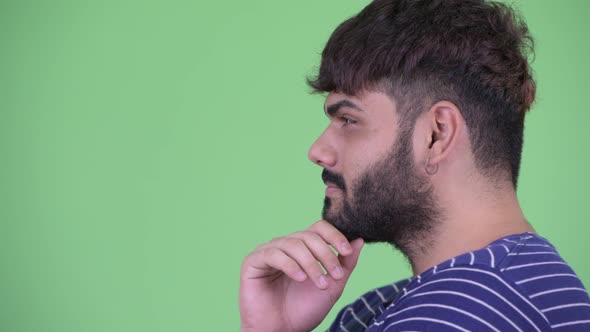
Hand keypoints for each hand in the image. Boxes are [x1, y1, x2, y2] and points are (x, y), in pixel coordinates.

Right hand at [239, 220, 363, 331]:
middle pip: (308, 235)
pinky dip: (290, 265)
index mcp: (303, 248)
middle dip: (326, 254)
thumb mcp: (332, 286)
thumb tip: (359, 240)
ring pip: (293, 244)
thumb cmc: (304, 311)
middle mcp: (285, 246)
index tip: (347, 251)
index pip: (318, 228)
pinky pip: (273, 254)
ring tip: (319, 283)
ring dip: (311, 263)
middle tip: (336, 275)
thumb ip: (345, 264)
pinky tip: (300, 279)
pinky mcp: (253, 262)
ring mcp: (268, 252)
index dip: (334, 235)